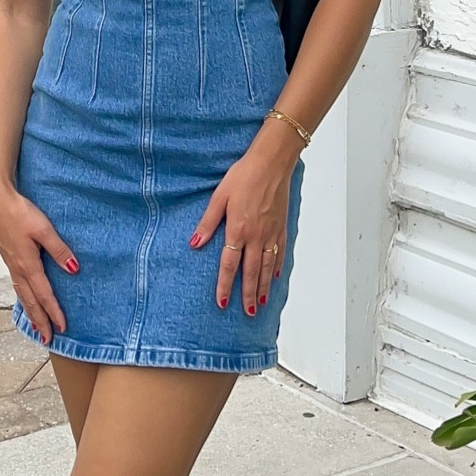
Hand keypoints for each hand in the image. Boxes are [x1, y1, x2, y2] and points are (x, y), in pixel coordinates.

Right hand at [0, 182, 76, 345]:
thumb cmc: (19, 212)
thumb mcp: (43, 229)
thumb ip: (58, 249)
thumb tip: (73, 269)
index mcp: (27, 264)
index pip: (44, 294)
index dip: (53, 312)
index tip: (62, 328)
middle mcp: (17, 268)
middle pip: (30, 301)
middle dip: (39, 321)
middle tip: (47, 339)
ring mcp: (10, 263)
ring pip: (22, 294)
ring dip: (30, 312)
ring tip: (36, 326)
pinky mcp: (8, 256)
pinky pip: (16, 284)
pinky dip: (23, 297)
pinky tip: (25, 297)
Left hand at [190, 150, 291, 317]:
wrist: (271, 163)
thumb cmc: (244, 176)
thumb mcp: (219, 197)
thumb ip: (208, 222)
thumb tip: (194, 243)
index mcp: (238, 230)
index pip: (230, 265)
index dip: (226, 285)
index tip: (223, 302)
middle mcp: (257, 236)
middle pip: (251, 272)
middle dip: (248, 294)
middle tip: (247, 313)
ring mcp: (271, 232)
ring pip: (267, 266)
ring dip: (263, 287)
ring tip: (260, 303)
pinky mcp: (281, 226)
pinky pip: (280, 252)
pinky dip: (277, 268)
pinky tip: (274, 278)